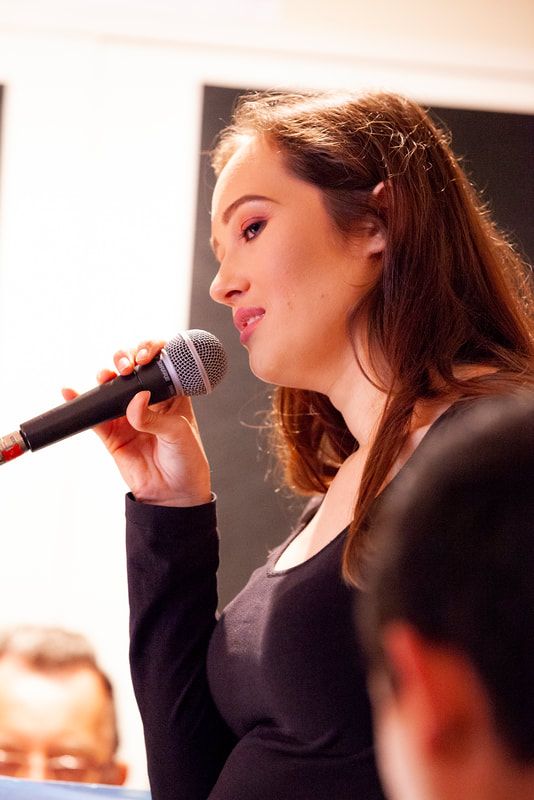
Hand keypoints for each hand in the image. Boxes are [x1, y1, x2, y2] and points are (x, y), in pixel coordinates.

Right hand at [62, 340, 211, 506]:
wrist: (174, 494)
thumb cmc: (186, 460)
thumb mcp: (178, 434)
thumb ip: (154, 417)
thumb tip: (134, 400)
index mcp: (172, 394)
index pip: (159, 363)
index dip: (151, 351)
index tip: (145, 355)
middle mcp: (149, 400)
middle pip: (132, 369)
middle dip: (125, 359)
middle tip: (127, 367)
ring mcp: (128, 415)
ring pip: (111, 387)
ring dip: (106, 376)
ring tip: (106, 376)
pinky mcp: (112, 433)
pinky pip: (94, 415)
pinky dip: (81, 401)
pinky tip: (71, 392)